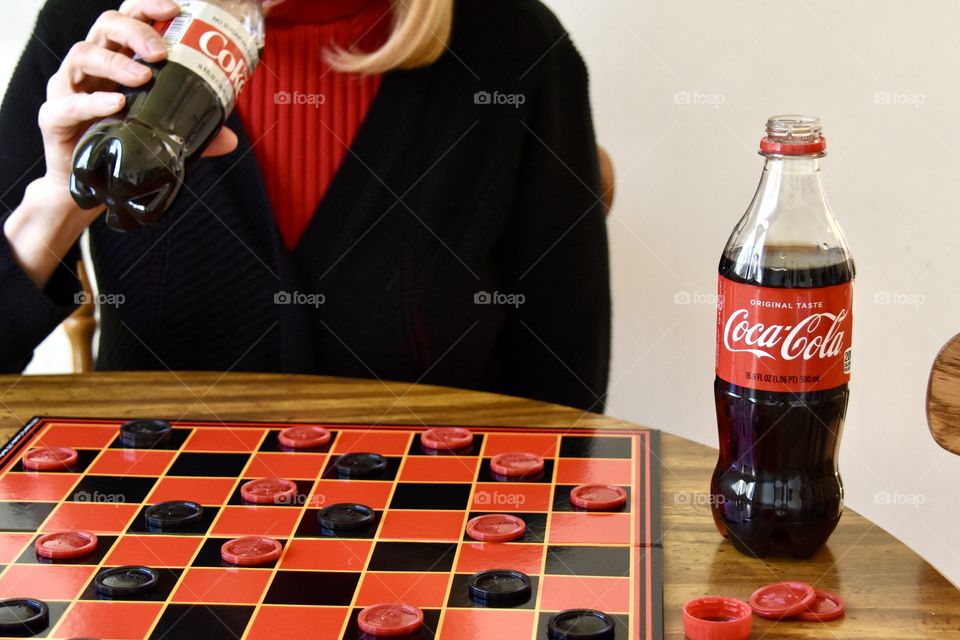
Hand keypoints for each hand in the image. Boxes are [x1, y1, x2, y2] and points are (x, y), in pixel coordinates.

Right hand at [38, 0, 236, 204]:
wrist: (86, 185)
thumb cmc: (118, 146)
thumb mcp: (159, 135)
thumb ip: (191, 133)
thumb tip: (230, 138)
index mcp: (116, 61)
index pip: (128, 19)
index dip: (147, 8)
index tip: (175, 8)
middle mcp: (91, 67)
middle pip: (106, 27)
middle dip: (135, 31)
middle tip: (161, 52)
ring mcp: (68, 89)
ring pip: (83, 55)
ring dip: (116, 63)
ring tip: (143, 77)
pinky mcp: (54, 117)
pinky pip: (69, 102)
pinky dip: (93, 101)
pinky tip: (116, 103)